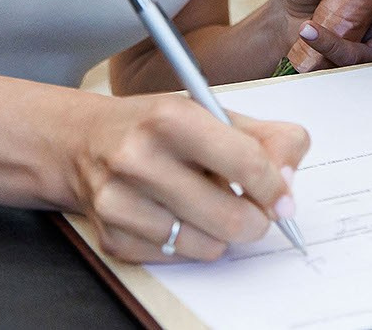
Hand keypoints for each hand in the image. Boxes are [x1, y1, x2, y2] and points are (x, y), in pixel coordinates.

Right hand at [71, 92, 306, 263]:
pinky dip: (190, 244)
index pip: (247, 162)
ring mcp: (120, 201)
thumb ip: (264, 137)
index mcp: (170, 118)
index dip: (275, 185)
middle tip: (256, 211)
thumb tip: (290, 178)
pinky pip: (177, 258)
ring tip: (209, 206)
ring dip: (221, 233)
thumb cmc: (155, 127)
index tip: (282, 195)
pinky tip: (177, 216)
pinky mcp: (112, 236)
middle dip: (256, 220)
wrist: (82, 142)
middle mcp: (139, 158)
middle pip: (231, 217)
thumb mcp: (210, 112)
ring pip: (208, 246)